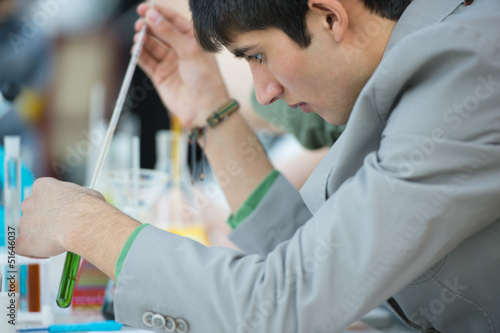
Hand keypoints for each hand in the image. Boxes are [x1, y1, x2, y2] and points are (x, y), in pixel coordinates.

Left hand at [16, 178, 106, 258]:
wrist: (83, 224)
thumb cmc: (89, 208)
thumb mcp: (87, 193)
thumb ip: (76, 197)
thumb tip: (83, 203)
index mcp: (43, 186)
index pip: (42, 196)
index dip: (53, 206)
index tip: (62, 213)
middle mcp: (29, 202)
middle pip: (33, 213)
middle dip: (45, 221)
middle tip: (61, 228)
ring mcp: (24, 222)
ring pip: (30, 231)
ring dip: (42, 236)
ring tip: (61, 240)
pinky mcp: (23, 241)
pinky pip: (23, 248)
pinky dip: (34, 251)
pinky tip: (48, 251)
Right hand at [135, 4, 229, 127]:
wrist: (204, 107)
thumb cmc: (206, 80)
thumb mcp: (190, 50)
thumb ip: (169, 33)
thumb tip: (153, 16)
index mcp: (193, 40)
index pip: (173, 21)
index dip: (159, 13)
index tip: (145, 8)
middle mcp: (181, 50)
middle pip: (159, 32)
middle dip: (148, 27)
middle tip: (140, 24)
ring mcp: (170, 63)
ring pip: (151, 46)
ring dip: (143, 40)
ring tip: (139, 39)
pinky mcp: (160, 76)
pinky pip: (146, 61)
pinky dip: (139, 55)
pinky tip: (136, 50)